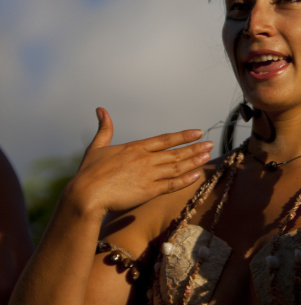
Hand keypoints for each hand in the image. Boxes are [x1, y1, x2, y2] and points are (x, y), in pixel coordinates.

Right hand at [64, 108, 212, 215]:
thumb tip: (100, 109)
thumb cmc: (88, 173)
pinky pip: (172, 185)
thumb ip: (104, 129)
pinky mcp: (148, 191)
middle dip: (194, 148)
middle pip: (176, 153)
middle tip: (210, 144)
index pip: (165, 139)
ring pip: (177, 167)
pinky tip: (197, 176)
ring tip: (208, 156)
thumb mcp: (96, 147)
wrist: (86, 195)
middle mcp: (145, 159)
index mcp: (135, 148)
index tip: (197, 132)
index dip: (182, 136)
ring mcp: (148, 175)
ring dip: (194, 161)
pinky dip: (185, 180)